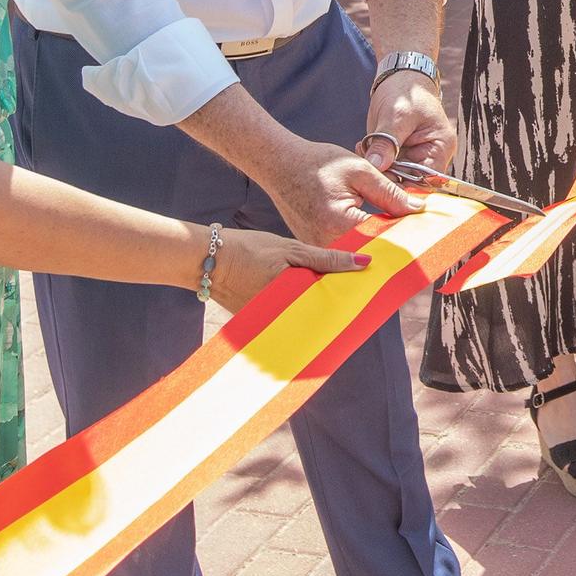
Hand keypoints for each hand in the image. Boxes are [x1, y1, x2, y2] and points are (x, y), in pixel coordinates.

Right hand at [205, 227, 370, 312]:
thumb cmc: (248, 250)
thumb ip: (327, 259)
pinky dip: (298, 313)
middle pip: (321, 316)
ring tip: (334, 298)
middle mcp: (283, 318)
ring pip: (305, 320)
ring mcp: (272, 325)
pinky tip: (305, 301)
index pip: (333, 305)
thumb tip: (363, 263)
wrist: (206, 261)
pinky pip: (288, 322)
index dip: (352, 298)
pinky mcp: (262, 326)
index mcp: (294, 297)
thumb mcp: (290, 249)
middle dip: (337, 307)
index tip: (369, 291)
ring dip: (319, 310)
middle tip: (355, 295)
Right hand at [261, 136, 419, 246]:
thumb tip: (417, 209)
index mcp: (338, 223)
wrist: (280, 164)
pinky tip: (377, 234)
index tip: (426, 233)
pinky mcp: (315, 248)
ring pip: (358, 255)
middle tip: (417, 236)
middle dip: (395, 244)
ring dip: (379, 245)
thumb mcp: (359, 170)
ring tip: (399, 234)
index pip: (384, 239)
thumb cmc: (316, 163)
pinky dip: (362, 245)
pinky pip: (345, 252)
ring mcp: (318, 249)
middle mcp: (326, 244)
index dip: (407, 235)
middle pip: (372, 253)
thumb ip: (389, 191)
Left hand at [364, 70, 455, 172]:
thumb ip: (386, 141)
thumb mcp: (396, 115)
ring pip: (395, 174)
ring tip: (364, 148)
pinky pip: (387, 165)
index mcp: (440, 147)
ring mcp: (414, 155)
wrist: (399, 76)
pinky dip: (374, 159)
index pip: (427, 179)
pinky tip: (364, 146)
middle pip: (410, 180)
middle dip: (386, 173)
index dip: (404, 183)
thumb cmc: (406, 91)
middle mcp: (431, 155)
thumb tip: (377, 166)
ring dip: (378, 166)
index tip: (381, 176)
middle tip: (367, 158)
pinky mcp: (399, 153)